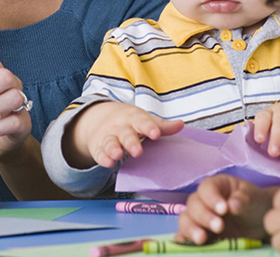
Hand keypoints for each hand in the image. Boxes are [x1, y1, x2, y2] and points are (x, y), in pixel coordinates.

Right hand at [66, 101, 183, 168]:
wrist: (100, 117)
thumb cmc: (130, 122)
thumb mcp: (145, 120)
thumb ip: (162, 126)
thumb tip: (181, 125)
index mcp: (134, 118)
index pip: (142, 122)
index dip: (149, 127)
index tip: (156, 134)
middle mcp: (120, 127)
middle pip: (126, 134)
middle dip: (131, 142)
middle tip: (137, 151)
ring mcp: (108, 137)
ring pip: (110, 142)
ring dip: (113, 149)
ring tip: (117, 155)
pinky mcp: (98, 148)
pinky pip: (100, 153)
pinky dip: (102, 158)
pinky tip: (107, 162)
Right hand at [175, 174, 272, 244]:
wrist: (259, 222)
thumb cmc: (255, 203)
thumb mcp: (253, 198)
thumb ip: (243, 199)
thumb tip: (232, 206)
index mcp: (216, 185)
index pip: (206, 188)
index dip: (212, 198)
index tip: (224, 210)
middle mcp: (203, 200)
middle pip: (193, 205)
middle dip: (204, 216)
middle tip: (219, 227)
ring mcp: (198, 218)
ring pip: (185, 219)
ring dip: (191, 229)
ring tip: (202, 239)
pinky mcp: (198, 233)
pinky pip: (185, 235)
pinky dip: (184, 240)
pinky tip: (188, 245)